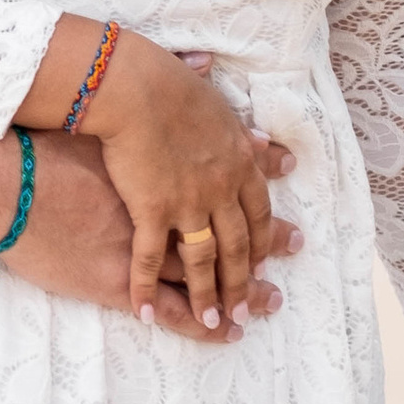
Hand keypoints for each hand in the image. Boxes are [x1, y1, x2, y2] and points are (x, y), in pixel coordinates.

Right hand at [19, 26, 279, 331]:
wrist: (133, 86)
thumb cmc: (165, 81)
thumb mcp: (210, 96)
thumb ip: (232, 119)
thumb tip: (246, 111)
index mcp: (237, 161)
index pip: (257, 210)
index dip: (264, 240)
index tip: (269, 263)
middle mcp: (220, 188)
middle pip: (238, 244)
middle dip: (246, 280)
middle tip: (253, 307)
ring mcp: (187, 204)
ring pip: (204, 260)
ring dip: (210, 295)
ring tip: (216, 322)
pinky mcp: (151, 211)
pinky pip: (148, 260)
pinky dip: (147, 289)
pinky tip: (145, 314)